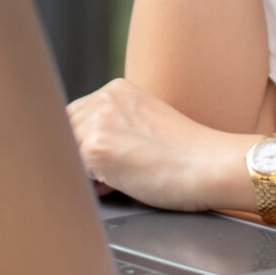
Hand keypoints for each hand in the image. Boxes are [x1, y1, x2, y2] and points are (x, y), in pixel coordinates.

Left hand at [67, 79, 252, 213]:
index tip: (99, 161)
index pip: (75, 116)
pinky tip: (120, 185)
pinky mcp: (96, 147)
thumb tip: (81, 153)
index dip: (82, 143)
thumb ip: (115, 127)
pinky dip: (92, 185)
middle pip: (65, 132)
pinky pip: (74, 172)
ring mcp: (98, 121)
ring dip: (85, 171)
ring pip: (68, 152)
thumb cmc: (187, 155)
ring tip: (122, 178)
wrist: (210, 165)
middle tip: (114, 174)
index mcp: (117, 89)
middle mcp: (104, 98)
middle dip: (80, 156)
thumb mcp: (146, 124)